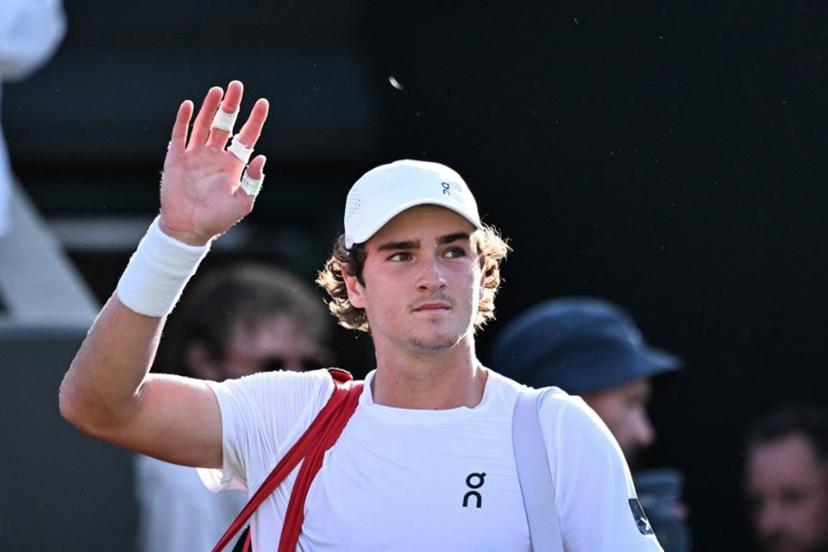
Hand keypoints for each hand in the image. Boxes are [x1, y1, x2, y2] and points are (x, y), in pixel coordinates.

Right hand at [158, 80, 268, 244]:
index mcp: (233, 164)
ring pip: (203, 124)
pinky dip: (184, 120)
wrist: (189, 229)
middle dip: (231, 105)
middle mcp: (215, 155)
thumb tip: (261, 158)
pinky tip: (189, 105)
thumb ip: (253, 181)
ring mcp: (195, 155)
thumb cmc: (218, 219)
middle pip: (224, 124)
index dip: (255, 120)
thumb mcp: (243, 202)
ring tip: (217, 90)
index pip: (246, 136)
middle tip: (237, 85)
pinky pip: (180, 135)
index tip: (263, 103)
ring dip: (210, 107)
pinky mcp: (176, 158)